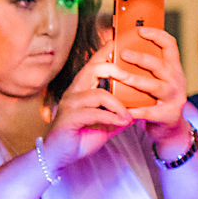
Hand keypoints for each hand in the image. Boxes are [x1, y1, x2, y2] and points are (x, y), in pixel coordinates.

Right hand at [39, 54, 134, 174]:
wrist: (59, 157)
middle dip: (114, 70)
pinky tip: (122, 123)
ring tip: (129, 116)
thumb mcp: (105, 124)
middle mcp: (73, 93)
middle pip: (93, 70)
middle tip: (130, 77)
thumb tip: (139, 109)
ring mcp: (69, 104)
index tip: (117, 42)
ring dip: (118, 105)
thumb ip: (119, 114)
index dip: (104, 53)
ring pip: (99, 94)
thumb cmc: (80, 138)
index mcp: (80, 90)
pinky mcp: (69, 118)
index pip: (93, 65)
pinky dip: (112, 118)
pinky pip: (95, 113)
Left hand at [119, 26, 192, 140]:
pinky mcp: (168, 115)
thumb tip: (117, 46)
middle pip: (160, 65)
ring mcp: (174, 98)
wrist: (170, 128)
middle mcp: (177, 80)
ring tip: (119, 76)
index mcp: (173, 68)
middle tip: (123, 54)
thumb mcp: (156, 80)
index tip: (139, 30)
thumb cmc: (156, 100)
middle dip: (141, 58)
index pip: (170, 45)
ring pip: (155, 86)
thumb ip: (143, 66)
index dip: (156, 35)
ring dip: (135, 80)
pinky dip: (135, 109)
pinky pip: (150, 111)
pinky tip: (122, 106)